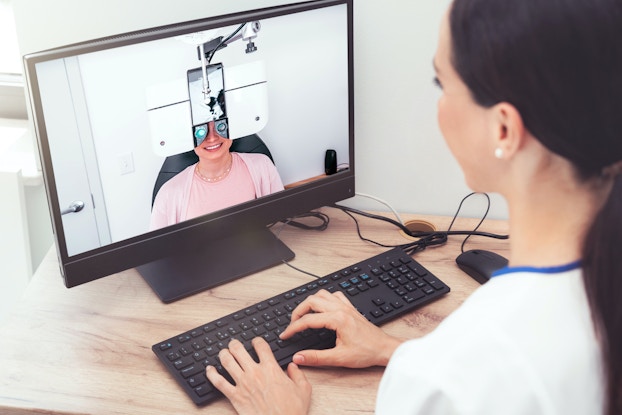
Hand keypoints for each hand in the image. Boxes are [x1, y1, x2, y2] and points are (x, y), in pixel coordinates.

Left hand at [206, 337, 310, 414]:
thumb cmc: (291, 411)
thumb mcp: (304, 389)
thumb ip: (298, 374)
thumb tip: (293, 366)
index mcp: (271, 369)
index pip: (260, 346)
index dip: (257, 341)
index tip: (256, 342)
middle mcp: (255, 373)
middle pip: (238, 350)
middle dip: (235, 344)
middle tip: (234, 344)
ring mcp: (243, 384)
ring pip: (227, 361)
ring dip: (223, 354)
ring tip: (223, 352)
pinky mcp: (235, 397)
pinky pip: (218, 382)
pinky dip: (211, 374)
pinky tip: (209, 369)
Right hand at [280, 289, 403, 367]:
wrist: (385, 349)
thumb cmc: (367, 352)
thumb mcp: (339, 358)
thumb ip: (316, 358)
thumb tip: (299, 357)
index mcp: (337, 319)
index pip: (308, 320)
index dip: (293, 328)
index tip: (285, 335)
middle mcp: (341, 309)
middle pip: (312, 301)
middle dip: (298, 311)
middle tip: (292, 324)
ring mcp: (346, 307)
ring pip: (322, 294)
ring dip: (310, 302)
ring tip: (303, 315)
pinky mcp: (351, 308)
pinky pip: (334, 295)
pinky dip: (324, 298)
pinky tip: (322, 307)